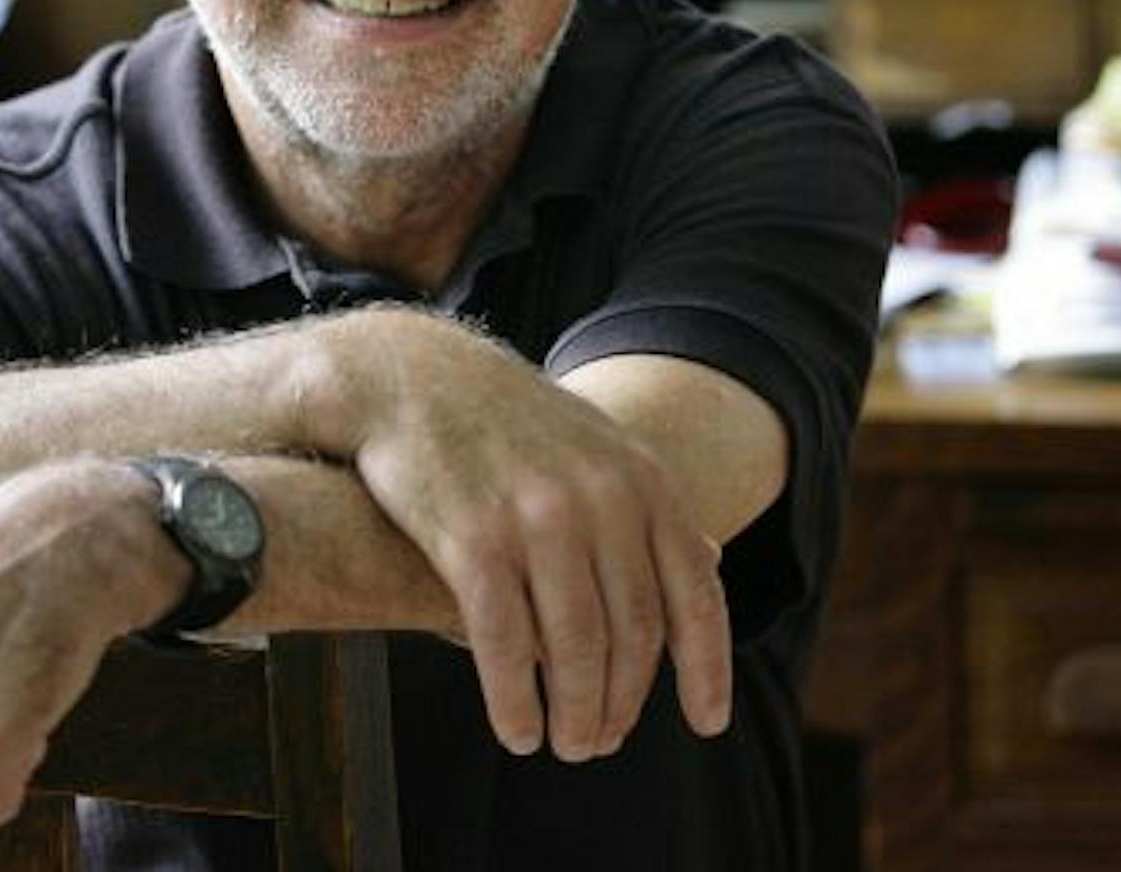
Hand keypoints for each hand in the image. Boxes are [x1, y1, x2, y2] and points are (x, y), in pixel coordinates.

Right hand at [315, 311, 731, 762]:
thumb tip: (713, 561)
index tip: (706, 722)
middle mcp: (600, 497)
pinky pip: (506, 644)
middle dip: (622, 702)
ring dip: (574, 713)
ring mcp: (536, 516)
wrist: (407, 376)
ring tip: (566, 745)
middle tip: (602, 742)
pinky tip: (516, 730)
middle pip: (633, 632)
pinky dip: (515, 701)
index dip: (706, 668)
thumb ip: (648, 506)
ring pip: (574, 648)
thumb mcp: (594, 446)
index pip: (694, 594)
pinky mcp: (471, 539)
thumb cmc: (504, 424)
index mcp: (641, 479)